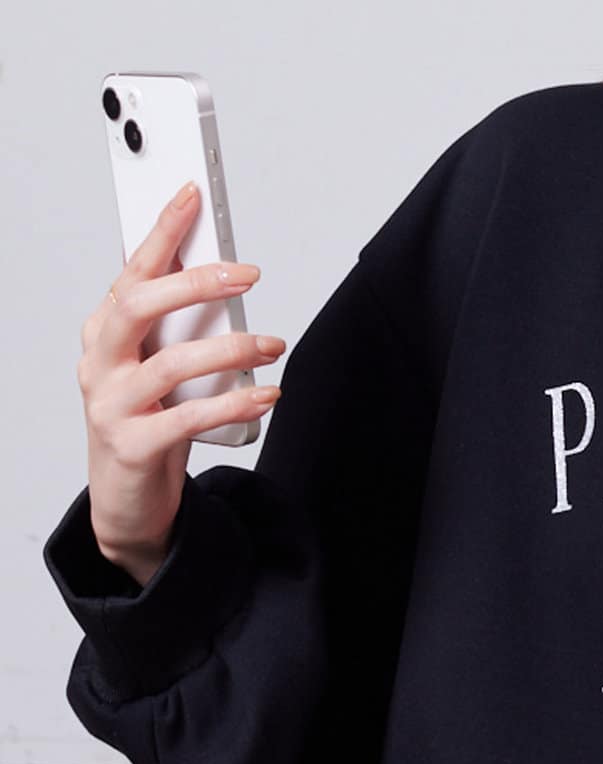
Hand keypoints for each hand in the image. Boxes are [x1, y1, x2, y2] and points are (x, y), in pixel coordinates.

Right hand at [75, 181, 284, 583]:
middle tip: (247, 274)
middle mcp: (99, 362)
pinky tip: (265, 392)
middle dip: (196, 283)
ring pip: (169, 363)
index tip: (193, 194)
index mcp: (104, 333)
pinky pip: (188, 418)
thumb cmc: (146, 422)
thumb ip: (176, 329)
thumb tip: (220, 280)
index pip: (131, 272)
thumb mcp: (155, 368)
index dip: (161, 231)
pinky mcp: (134, 446)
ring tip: (272, 343)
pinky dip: (232, 402)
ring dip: (229, 349)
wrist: (127, 499)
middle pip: (140, 305)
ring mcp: (111, 405)